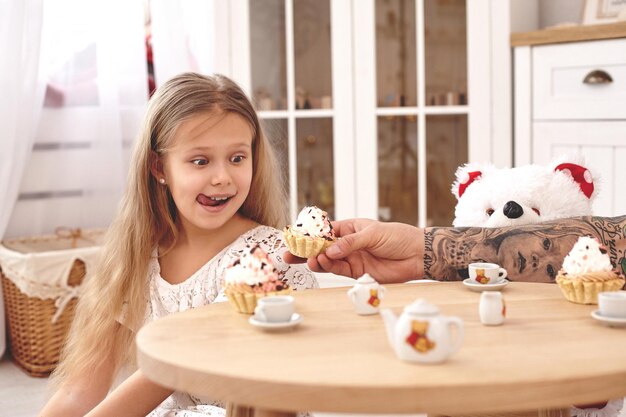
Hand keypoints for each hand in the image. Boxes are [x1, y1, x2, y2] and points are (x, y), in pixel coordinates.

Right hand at [284, 218, 423, 283]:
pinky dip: (328, 267)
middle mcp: (348, 244)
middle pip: (321, 247)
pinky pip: (338, 270)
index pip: (325, 231)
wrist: (416, 255)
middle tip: (289, 255)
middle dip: (305, 251)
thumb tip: (330, 250)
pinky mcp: (357, 272)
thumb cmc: (398, 237)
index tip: (296, 237)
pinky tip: (321, 263)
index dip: (310, 234)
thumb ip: (351, 243)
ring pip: (327, 260)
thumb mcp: (373, 233)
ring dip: (316, 260)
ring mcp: (351, 258)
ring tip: (310, 260)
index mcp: (350, 228)